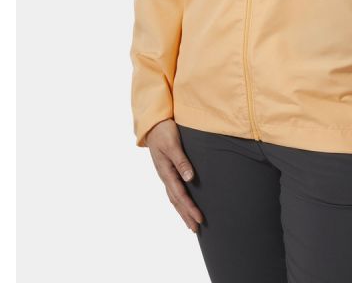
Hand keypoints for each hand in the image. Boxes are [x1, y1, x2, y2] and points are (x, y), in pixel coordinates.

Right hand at [145, 118, 204, 232]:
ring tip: (190, 223)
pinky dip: (179, 200)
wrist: (152, 123)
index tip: (199, 219)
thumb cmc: (163, 131)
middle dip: (186, 215)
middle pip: (176, 200)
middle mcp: (165, 176)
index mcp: (166, 171)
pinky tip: (183, 203)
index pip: (180, 195)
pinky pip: (173, 189)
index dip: (190, 208)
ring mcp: (165, 173)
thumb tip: (190, 178)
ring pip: (174, 197)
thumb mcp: (172, 144)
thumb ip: (181, 161)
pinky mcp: (167, 169)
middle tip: (196, 229)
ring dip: (182, 210)